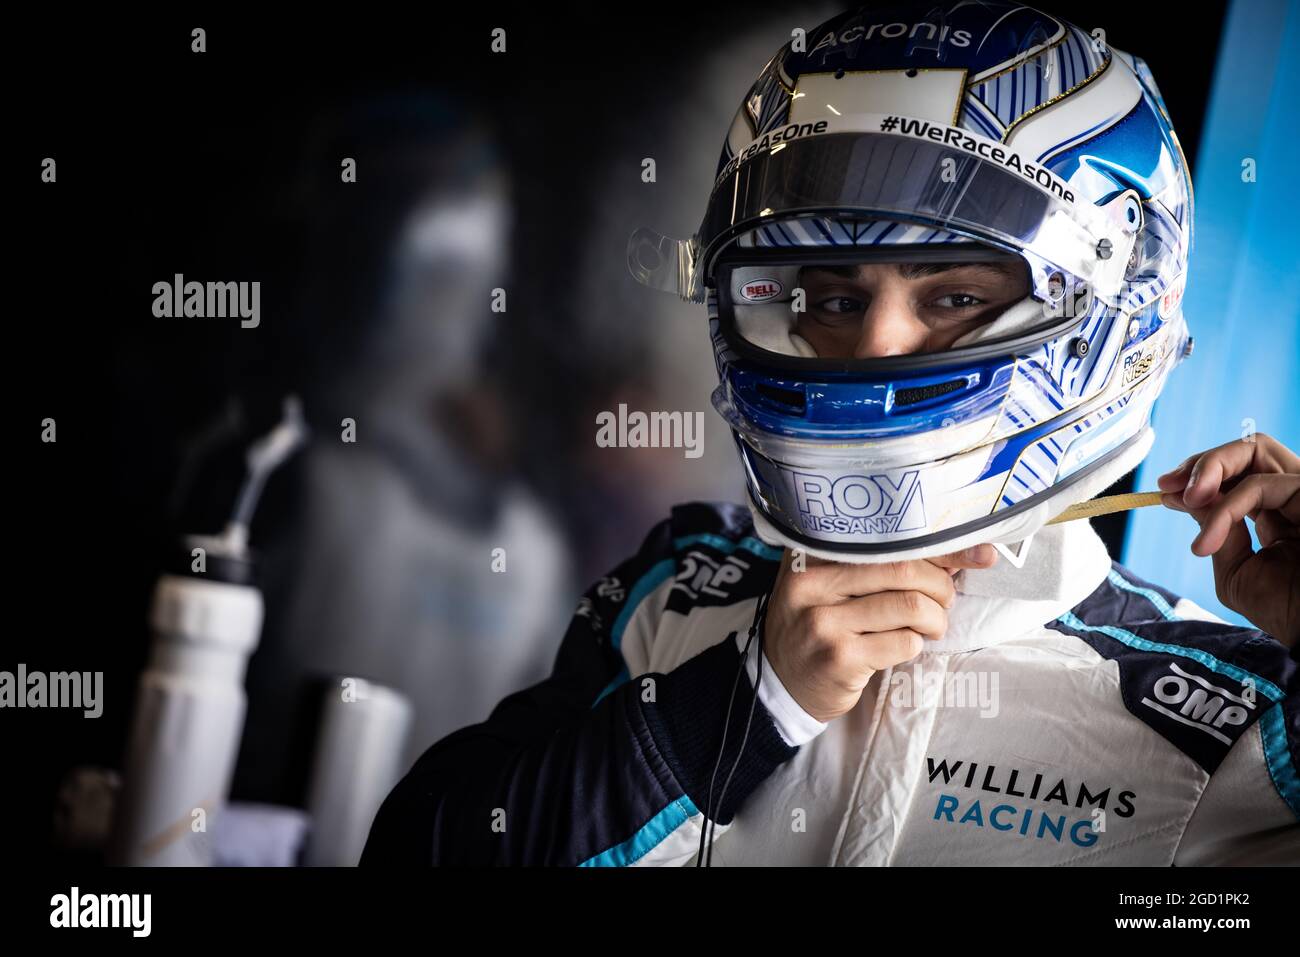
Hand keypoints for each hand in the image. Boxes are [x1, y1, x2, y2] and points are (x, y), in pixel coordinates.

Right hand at [762, 545, 997, 722]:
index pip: (887, 537)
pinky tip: (902, 646)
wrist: (782, 682)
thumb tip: (967, 552)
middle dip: (941, 586)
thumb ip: (883, 564)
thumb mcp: (833, 584)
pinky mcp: (838, 658)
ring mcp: (823, 621)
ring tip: (930, 626)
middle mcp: (812, 581)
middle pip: (904, 568)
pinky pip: (903, 643)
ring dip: (935, 619)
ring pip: (910, 606)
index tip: (979, 554)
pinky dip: (916, 645)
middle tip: (943, 600)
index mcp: (812, 552)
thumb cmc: (821, 624)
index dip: (940, 545)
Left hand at [1157, 432, 1298, 644]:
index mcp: (1278, 513)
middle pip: (1249, 450)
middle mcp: (1294, 497)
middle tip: (1168, 484)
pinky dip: (1224, 507)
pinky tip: (1207, 541)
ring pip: (1257, 450)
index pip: (1238, 474)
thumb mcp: (1236, 569)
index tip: (1163, 489)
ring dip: (1210, 468)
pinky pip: (1260, 484)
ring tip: (1184, 498)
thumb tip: (1181, 496)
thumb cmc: (1285, 611)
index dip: (1200, 474)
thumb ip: (1215, 530)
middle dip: (1203, 461)